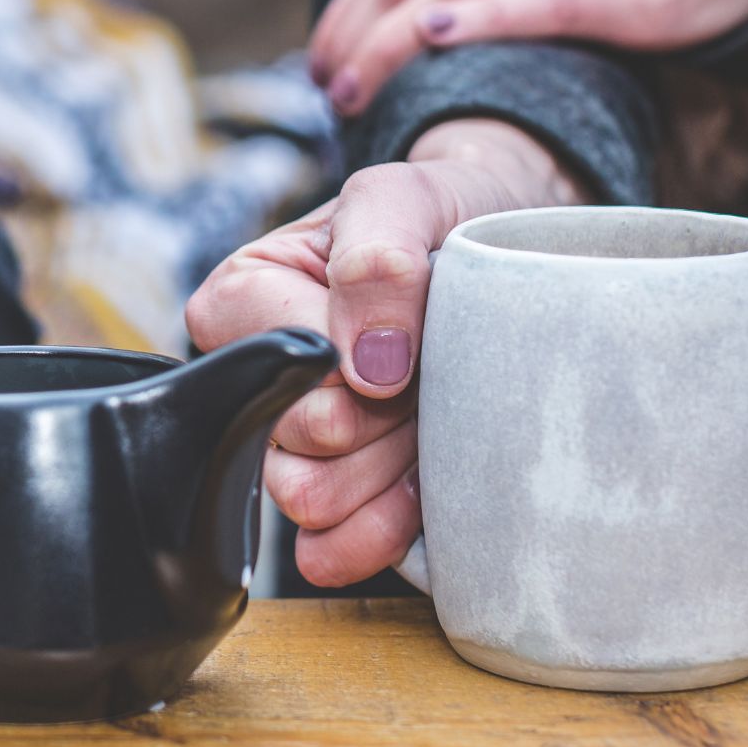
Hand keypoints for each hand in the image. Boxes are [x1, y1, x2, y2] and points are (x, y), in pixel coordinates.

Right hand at [186, 119, 583, 585]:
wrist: (505, 252)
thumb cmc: (441, 214)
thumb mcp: (406, 196)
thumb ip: (376, 258)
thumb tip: (369, 365)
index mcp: (242, 299)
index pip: (280, 367)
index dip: (356, 367)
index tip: (406, 340)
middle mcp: (254, 379)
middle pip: (300, 443)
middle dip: (383, 419)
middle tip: (428, 376)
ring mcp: (295, 446)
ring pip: (313, 501)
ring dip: (388, 470)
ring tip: (430, 421)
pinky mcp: (339, 500)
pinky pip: (331, 550)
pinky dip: (383, 531)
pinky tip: (422, 493)